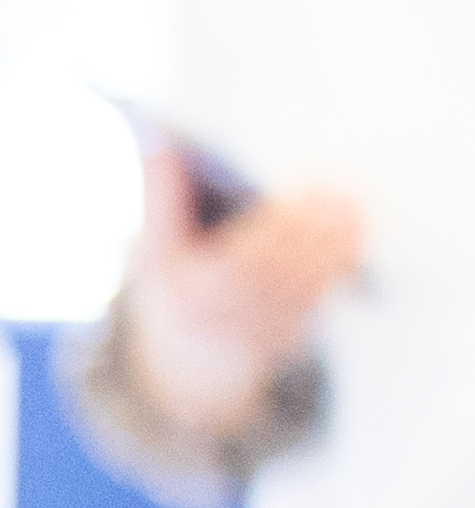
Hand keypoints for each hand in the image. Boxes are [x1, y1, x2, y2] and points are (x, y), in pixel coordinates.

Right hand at [126, 144, 366, 448]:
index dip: (284, 219)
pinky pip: (321, 296)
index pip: (249, 251)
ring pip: (307, 279)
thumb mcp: (154, 250)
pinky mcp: (293, 333)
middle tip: (338, 189)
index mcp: (198, 289)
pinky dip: (341, 264)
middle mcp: (231, 312)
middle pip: (285, 262)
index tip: (308, 185)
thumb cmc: (174, 295)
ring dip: (336, 241)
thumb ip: (159, 195)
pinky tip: (353, 234)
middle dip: (315, 225)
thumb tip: (156, 140)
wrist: (188, 367)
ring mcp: (263, 327)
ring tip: (353, 206)